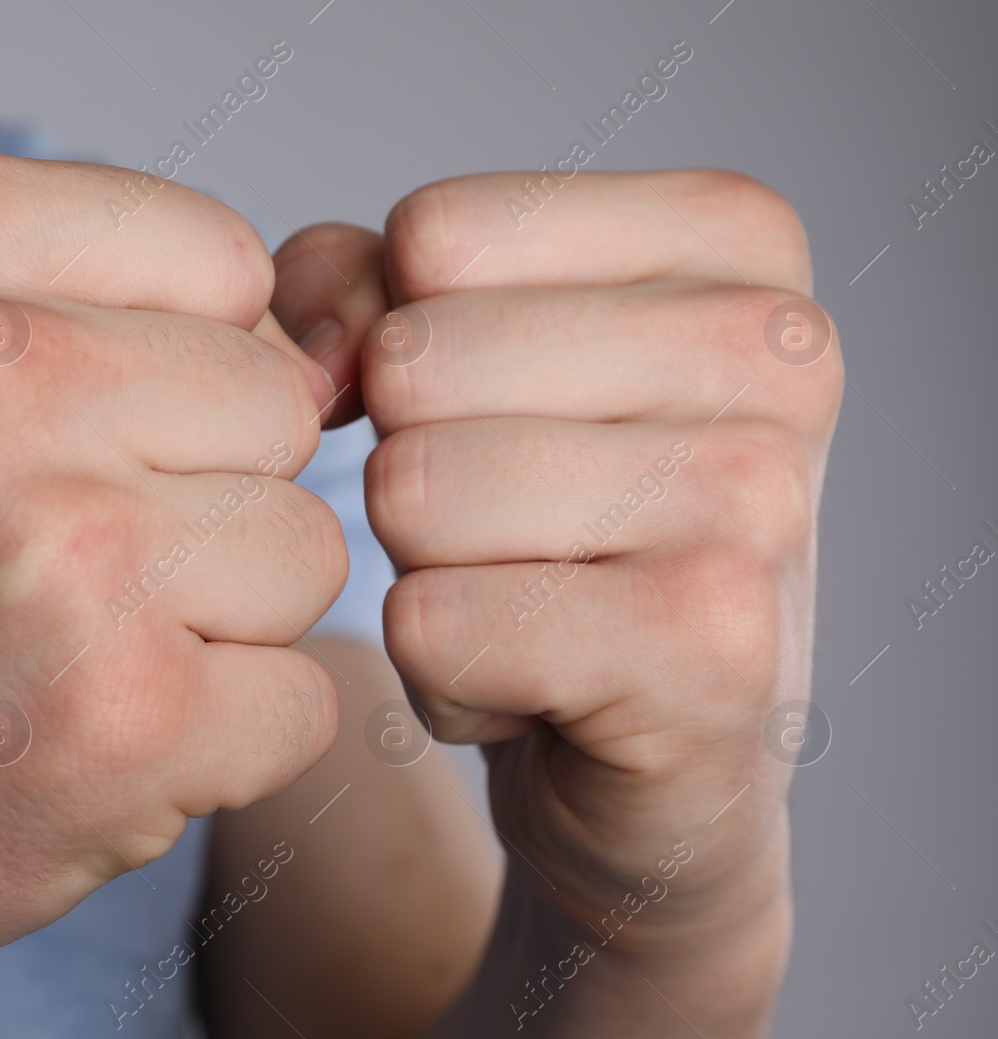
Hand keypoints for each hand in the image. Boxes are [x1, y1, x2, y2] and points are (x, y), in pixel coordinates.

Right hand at [0, 150, 347, 1038]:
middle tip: (42, 569)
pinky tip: (83, 747)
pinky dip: (222, 741)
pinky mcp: (124, 718)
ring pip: (307, 551)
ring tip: (56, 654)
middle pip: (277, 404)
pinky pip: (304, 697)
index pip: (223, 261)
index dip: (170, 371)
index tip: (47, 444)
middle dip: (197, 496)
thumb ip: (128, 299)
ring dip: (212, 623)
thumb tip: (350, 350)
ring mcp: (56, 550)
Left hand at [280, 170, 841, 1038]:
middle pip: (415, 363)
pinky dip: (441, 676)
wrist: (661, 748)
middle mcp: (777, 348)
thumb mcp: (453, 363)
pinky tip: (535, 689)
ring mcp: (760, 496)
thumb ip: (359, 287)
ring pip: (414, 491)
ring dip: (423, 576)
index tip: (490, 420)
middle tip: (509, 537)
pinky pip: (434, 623)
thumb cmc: (553, 530)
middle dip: (409, 470)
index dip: (399, 344)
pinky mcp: (711, 646)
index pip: (436, 234)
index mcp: (730, 240)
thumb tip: (318, 346)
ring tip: (524, 606)